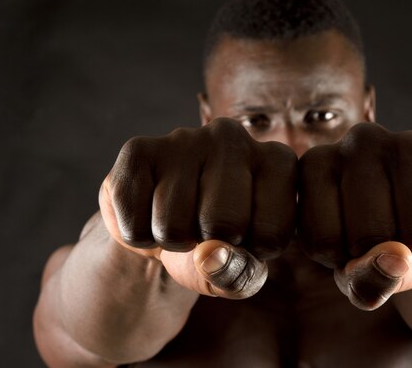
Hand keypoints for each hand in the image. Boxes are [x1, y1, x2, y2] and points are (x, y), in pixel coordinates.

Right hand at [99, 117, 297, 298]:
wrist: (161, 223)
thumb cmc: (215, 243)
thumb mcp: (240, 269)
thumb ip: (239, 275)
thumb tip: (211, 256)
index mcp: (277, 161)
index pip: (272, 233)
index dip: (252, 253)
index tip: (244, 237)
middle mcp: (233, 137)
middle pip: (225, 223)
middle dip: (209, 245)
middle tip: (204, 230)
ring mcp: (184, 138)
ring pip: (173, 226)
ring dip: (171, 241)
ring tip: (177, 219)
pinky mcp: (138, 151)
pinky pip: (135, 223)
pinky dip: (138, 236)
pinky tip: (148, 211)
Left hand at [297, 123, 411, 309]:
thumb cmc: (381, 247)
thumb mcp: (358, 275)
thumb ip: (364, 282)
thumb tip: (396, 257)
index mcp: (315, 165)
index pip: (321, 241)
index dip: (344, 260)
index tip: (352, 242)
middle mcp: (357, 140)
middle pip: (369, 235)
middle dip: (386, 255)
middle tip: (391, 235)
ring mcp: (407, 139)